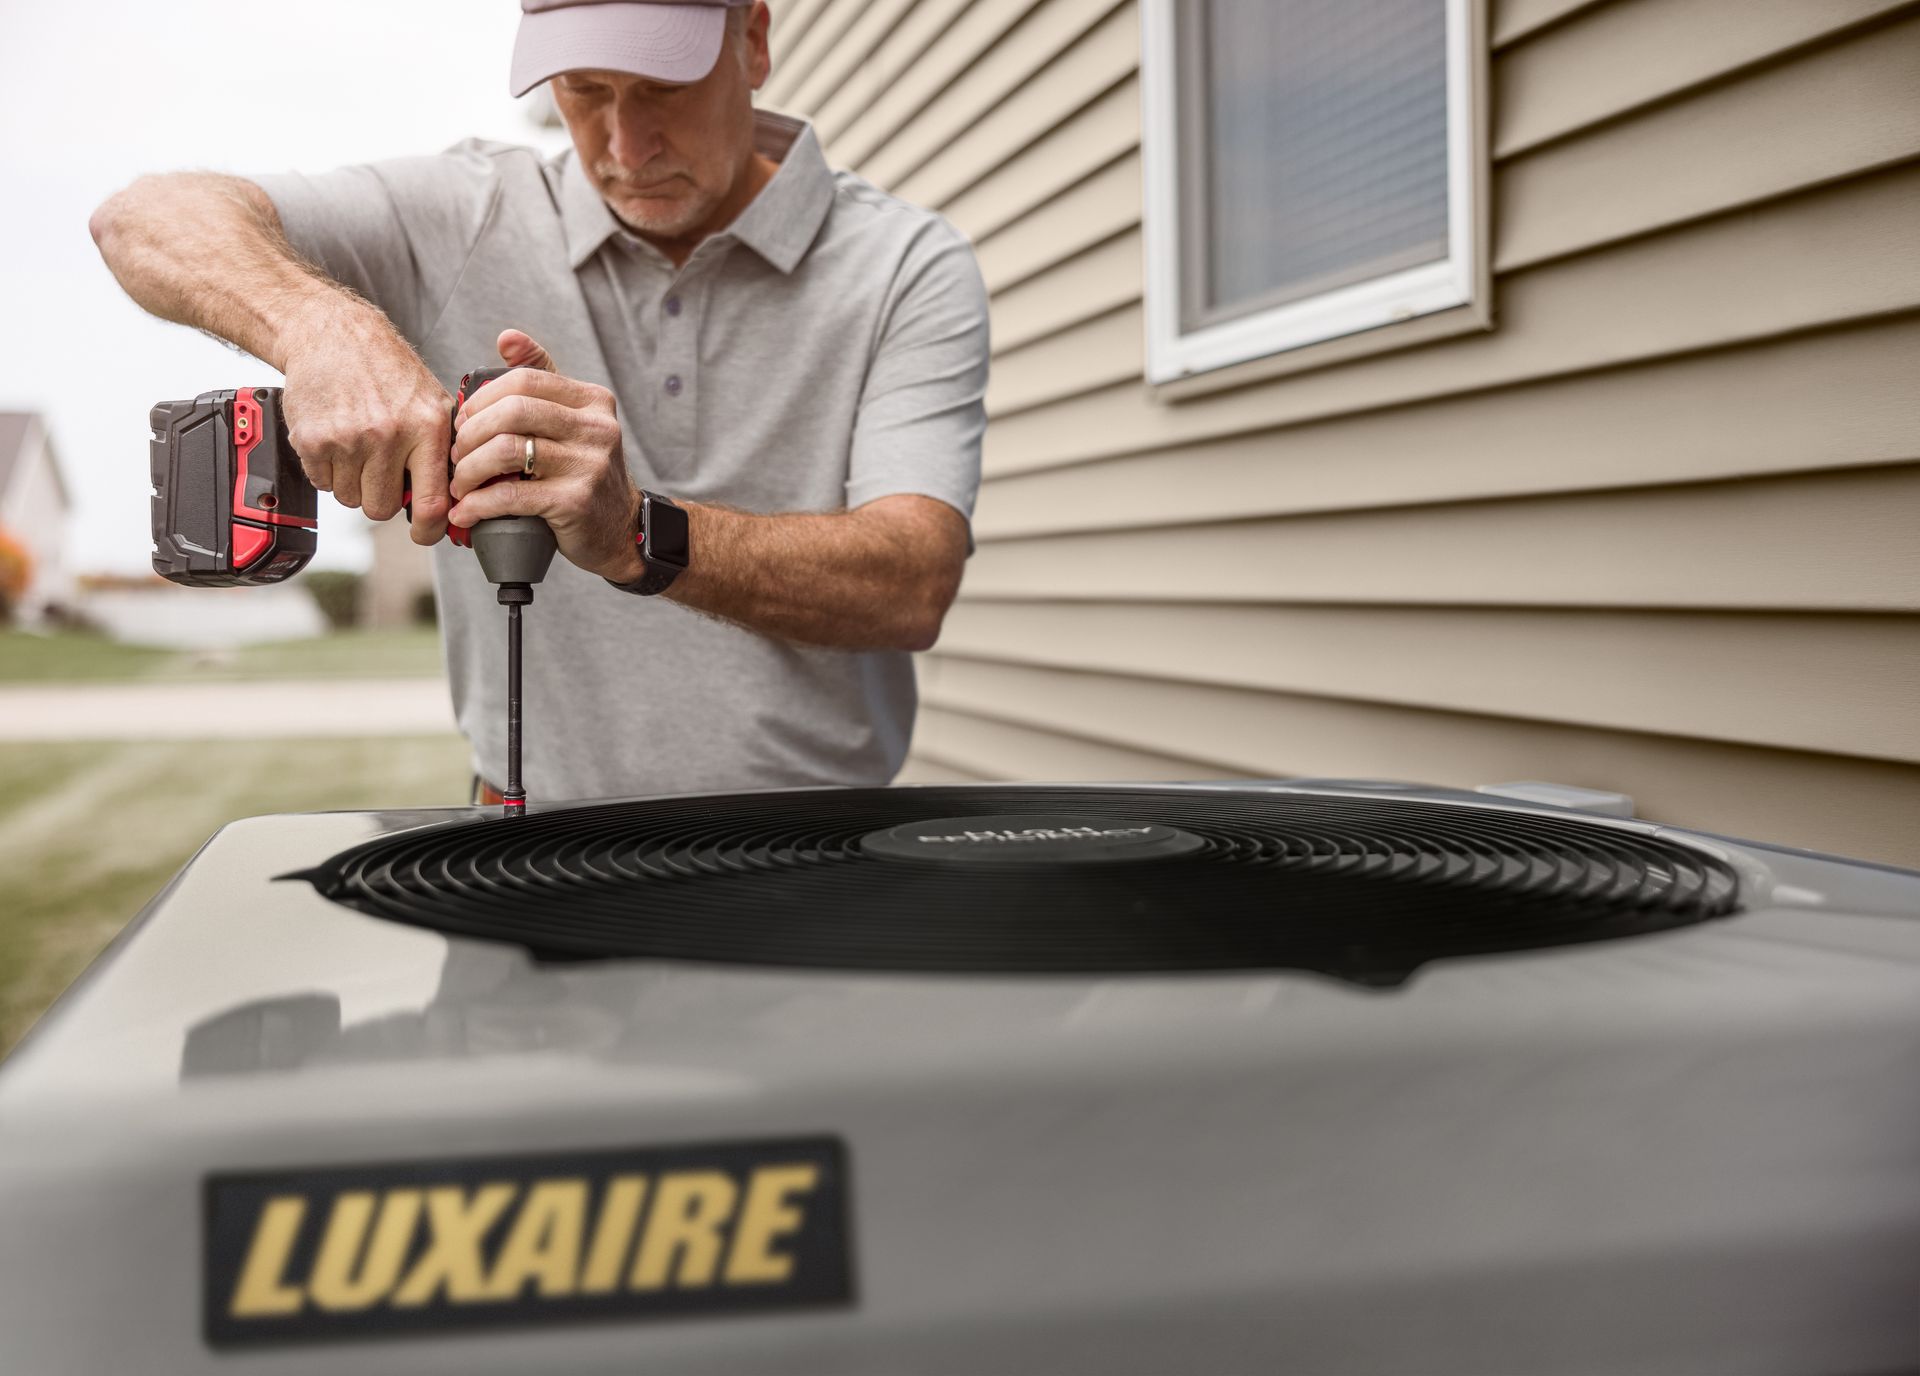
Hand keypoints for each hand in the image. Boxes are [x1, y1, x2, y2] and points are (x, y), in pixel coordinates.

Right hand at [280, 304, 452, 543]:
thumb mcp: (432, 401)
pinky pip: (322, 483)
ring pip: (350, 499)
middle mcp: (389, 435)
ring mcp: (348, 439)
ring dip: (353, 482)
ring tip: (358, 446)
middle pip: (381, 508)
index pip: (432, 503)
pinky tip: (336, 439)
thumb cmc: (386, 369)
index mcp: (427, 427)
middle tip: (380, 468)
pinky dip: (327, 470)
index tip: (424, 534)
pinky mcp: (313, 440)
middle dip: (381, 496)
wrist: (331, 333)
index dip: (429, 530)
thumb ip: (444, 450)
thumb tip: (458, 500)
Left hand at [447, 330, 643, 580]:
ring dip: (469, 470)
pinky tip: (467, 511)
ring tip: (460, 485)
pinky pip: (511, 494)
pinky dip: (479, 504)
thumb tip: (506, 338)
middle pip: (513, 412)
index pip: (525, 380)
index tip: (464, 421)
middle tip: (456, 455)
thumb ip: (544, 378)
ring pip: (507, 451)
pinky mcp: (576, 502)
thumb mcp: (574, 420)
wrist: (622, 529)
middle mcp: (596, 428)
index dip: (483, 398)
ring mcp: (589, 465)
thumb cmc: (584, 473)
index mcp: (593, 401)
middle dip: (471, 433)